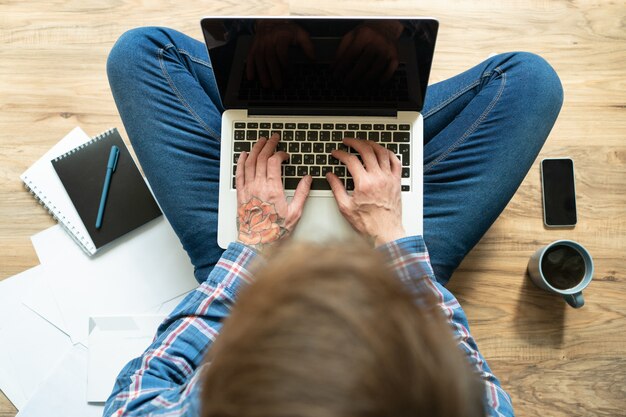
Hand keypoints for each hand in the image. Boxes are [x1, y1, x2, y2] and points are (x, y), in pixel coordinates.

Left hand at [236, 133, 311, 250]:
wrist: (257, 242)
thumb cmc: (275, 231)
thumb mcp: (295, 213)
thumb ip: (302, 193)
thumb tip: (307, 179)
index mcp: (273, 189)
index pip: (274, 162)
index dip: (280, 154)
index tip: (285, 155)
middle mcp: (258, 186)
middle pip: (261, 158)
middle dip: (268, 145)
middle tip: (273, 138)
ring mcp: (248, 189)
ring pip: (249, 162)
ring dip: (255, 149)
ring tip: (260, 141)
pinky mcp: (240, 194)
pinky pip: (239, 173)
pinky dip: (241, 161)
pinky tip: (243, 154)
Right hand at [247, 20, 314, 88]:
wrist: (271, 19)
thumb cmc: (287, 29)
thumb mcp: (300, 33)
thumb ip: (307, 45)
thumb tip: (313, 58)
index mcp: (280, 36)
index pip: (282, 52)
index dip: (286, 65)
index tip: (290, 75)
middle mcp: (268, 39)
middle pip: (270, 58)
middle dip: (274, 73)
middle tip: (278, 86)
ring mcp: (259, 43)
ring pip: (259, 60)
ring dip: (262, 74)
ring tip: (266, 85)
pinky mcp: (253, 46)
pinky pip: (250, 57)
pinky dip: (249, 68)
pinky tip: (250, 78)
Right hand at [326, 138, 404, 245]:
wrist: (385, 232)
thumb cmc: (367, 223)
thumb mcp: (345, 207)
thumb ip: (337, 188)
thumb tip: (331, 176)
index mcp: (364, 183)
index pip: (350, 160)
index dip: (341, 154)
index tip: (336, 153)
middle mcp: (378, 178)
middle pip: (366, 150)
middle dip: (355, 142)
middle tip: (348, 141)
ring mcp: (389, 178)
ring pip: (382, 152)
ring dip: (371, 144)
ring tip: (364, 143)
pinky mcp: (396, 181)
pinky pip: (395, 161)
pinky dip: (389, 153)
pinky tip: (383, 152)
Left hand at [333, 20, 402, 86]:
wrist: (386, 26)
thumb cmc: (366, 33)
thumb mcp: (351, 36)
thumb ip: (341, 50)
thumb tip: (333, 67)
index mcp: (364, 35)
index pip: (351, 54)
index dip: (342, 66)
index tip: (336, 75)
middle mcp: (377, 42)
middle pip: (363, 63)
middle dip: (352, 76)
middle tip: (345, 83)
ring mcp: (387, 50)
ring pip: (376, 69)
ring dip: (366, 80)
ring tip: (358, 85)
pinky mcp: (395, 56)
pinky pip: (390, 70)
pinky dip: (384, 78)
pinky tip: (377, 83)